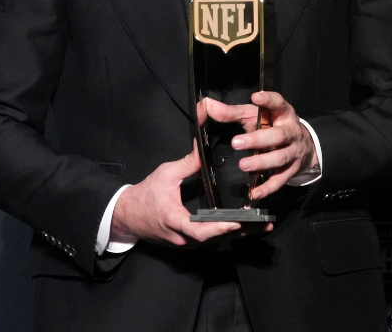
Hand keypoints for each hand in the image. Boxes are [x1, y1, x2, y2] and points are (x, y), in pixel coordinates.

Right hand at [111, 144, 268, 246]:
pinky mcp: (187, 243)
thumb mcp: (166, 174)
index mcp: (175, 221)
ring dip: (238, 233)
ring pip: (215, 241)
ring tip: (261, 225)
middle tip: (264, 222)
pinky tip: (243, 226)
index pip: (200, 230)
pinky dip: (227, 233)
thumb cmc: (145, 194)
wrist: (127, 214)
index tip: (237, 222)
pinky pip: (210, 240)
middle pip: (216, 238)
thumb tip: (204, 148)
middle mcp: (182, 237)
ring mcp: (185, 243)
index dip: (220, 227)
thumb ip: (188, 163)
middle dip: (241, 231)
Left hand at [200, 91, 316, 200]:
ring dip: (261, 162)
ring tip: (243, 164)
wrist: (303, 146)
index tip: (256, 97)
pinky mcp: (292, 170)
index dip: (269, 100)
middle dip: (258, 139)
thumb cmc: (272, 126)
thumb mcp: (255, 116)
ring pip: (280, 157)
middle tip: (236, 142)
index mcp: (283, 114)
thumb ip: (232, 112)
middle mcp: (291, 132)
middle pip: (278, 135)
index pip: (278, 103)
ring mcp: (293, 152)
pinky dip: (268, 187)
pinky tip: (255, 192)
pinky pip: (280, 180)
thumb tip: (208, 106)